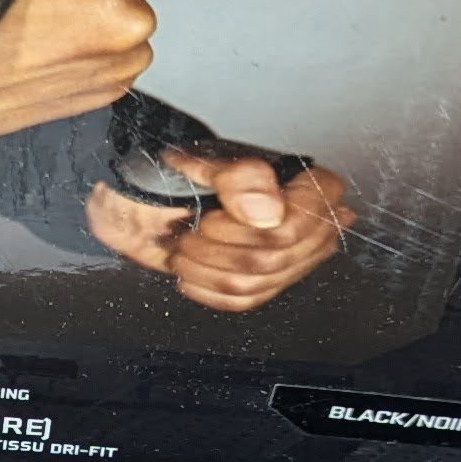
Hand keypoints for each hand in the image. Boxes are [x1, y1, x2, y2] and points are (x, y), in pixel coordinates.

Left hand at [86, 152, 354, 312]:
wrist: (152, 195)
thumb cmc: (187, 174)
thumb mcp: (211, 161)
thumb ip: (241, 178)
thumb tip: (268, 212)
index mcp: (308, 186)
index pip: (302, 223)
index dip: (252, 228)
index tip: (213, 217)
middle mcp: (308, 224)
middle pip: (276, 257)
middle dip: (221, 249)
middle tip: (190, 235)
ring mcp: (289, 257)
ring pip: (257, 281)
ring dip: (208, 268)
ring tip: (184, 250)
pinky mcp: (264, 283)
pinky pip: (245, 300)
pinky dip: (208, 289)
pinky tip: (189, 274)